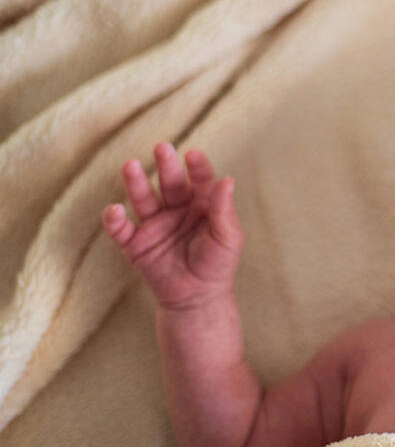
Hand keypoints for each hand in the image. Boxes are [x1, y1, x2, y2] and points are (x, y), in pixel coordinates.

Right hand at [102, 142, 242, 309]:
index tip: (193, 155)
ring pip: (143, 198)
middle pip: (170, 182)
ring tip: (130, 165)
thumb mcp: (227, 237)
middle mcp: (177, 210)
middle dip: (166, 166)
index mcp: (202, 205)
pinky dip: (115, 219)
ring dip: (135, 182)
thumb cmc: (218, 265)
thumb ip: (224, 210)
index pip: (200, 180)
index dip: (197, 167)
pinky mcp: (136, 243)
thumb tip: (228, 180)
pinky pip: (121, 229)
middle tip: (162, 148)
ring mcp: (155, 224)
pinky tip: (115, 210)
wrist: (198, 298)